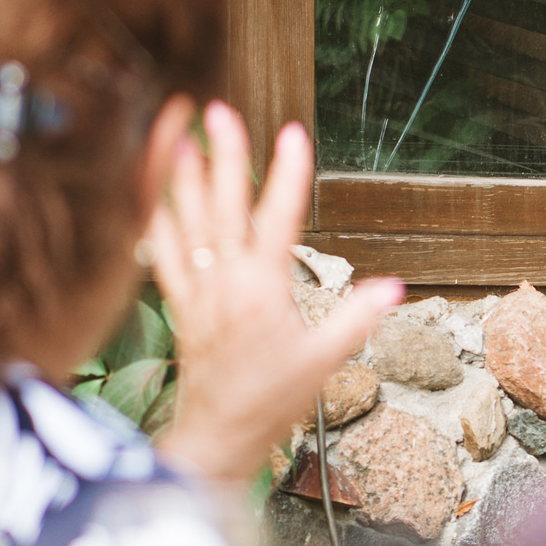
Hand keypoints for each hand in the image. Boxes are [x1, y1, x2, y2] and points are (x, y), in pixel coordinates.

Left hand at [146, 103, 400, 479]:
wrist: (218, 436)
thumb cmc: (270, 401)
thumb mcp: (325, 363)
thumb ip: (358, 319)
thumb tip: (395, 287)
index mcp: (262, 290)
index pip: (278, 218)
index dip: (287, 173)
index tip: (293, 133)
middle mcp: (223, 283)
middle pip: (221, 205)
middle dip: (223, 153)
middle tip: (217, 109)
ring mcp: (195, 290)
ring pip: (183, 219)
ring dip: (179, 174)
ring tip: (175, 131)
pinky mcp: (177, 302)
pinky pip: (159, 249)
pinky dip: (153, 216)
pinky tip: (150, 191)